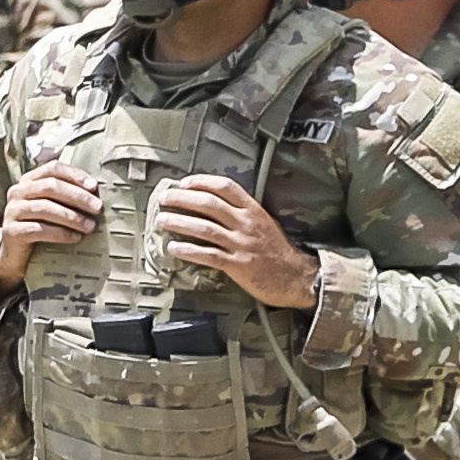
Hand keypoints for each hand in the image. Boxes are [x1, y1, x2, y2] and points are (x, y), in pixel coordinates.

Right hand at [0, 158, 104, 284]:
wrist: (16, 255)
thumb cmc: (40, 226)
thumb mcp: (52, 207)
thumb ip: (66, 196)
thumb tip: (95, 193)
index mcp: (29, 180)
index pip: (53, 169)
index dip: (75, 175)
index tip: (94, 187)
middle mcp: (17, 191)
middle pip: (51, 187)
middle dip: (78, 197)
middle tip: (97, 208)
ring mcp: (12, 211)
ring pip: (45, 208)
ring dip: (72, 217)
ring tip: (90, 226)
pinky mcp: (11, 231)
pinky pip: (39, 229)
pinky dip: (60, 233)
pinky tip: (75, 238)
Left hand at [154, 173, 318, 311]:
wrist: (296, 277)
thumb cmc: (278, 252)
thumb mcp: (265, 223)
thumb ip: (243, 213)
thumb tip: (215, 205)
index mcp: (253, 210)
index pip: (224, 187)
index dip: (201, 182)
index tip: (184, 183)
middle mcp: (246, 224)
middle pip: (208, 203)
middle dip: (182, 199)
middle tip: (165, 199)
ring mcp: (241, 244)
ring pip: (204, 228)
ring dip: (179, 222)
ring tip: (162, 221)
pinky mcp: (237, 265)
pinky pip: (208, 255)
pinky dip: (188, 250)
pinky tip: (174, 248)